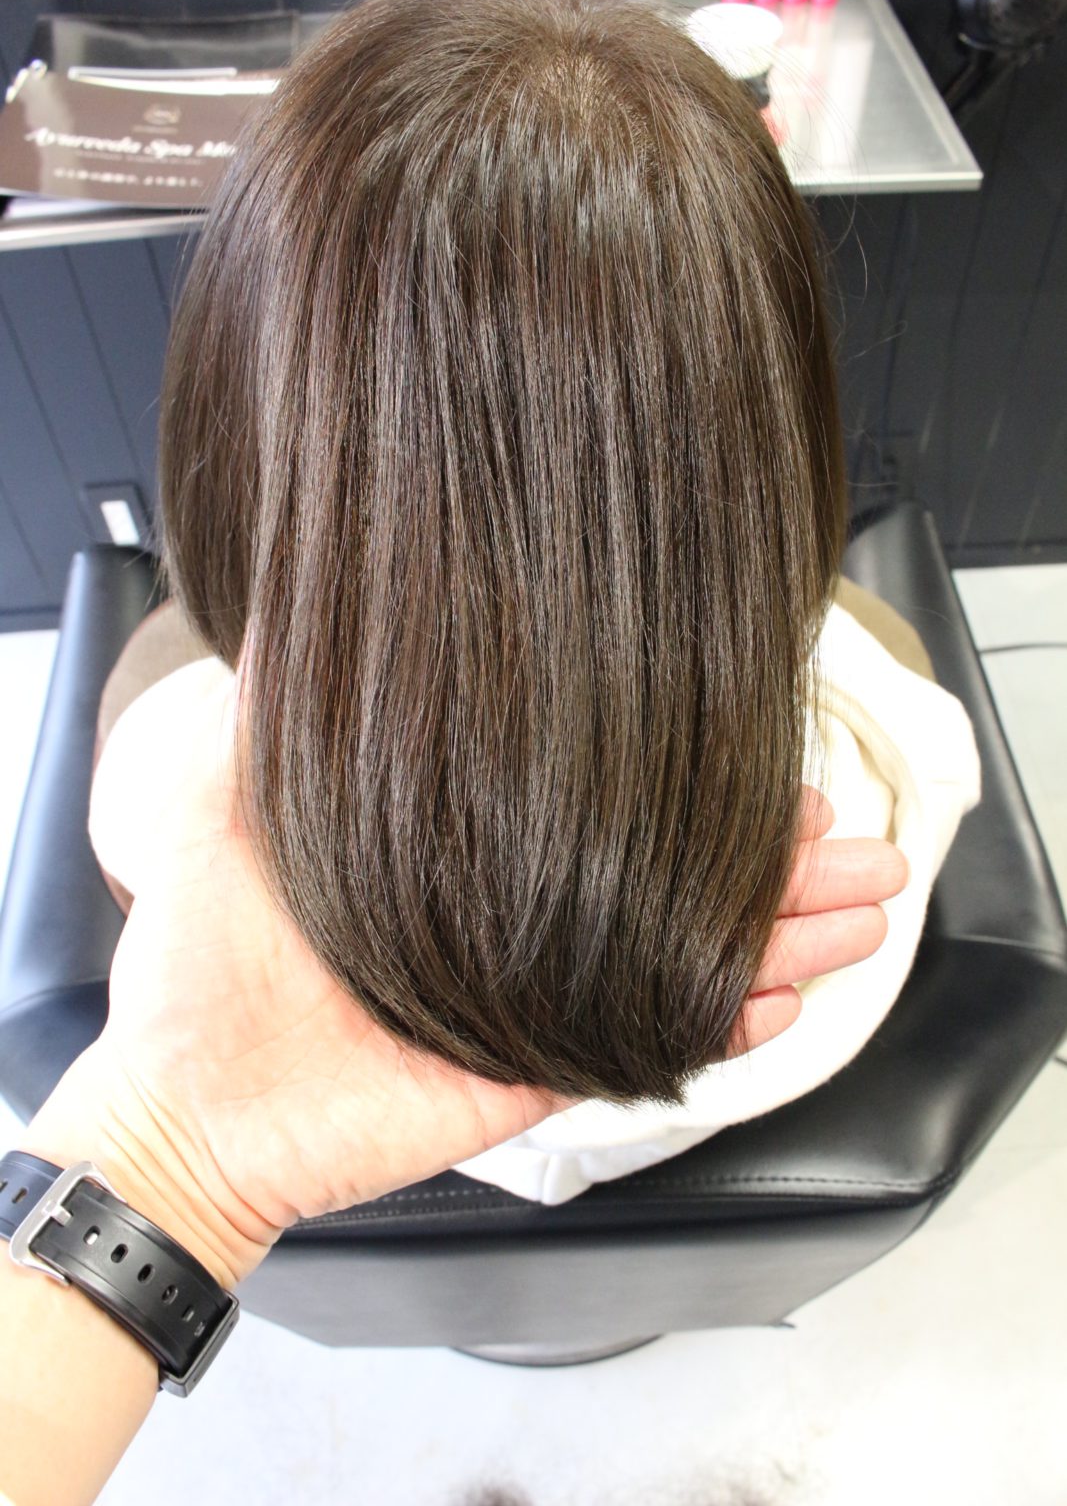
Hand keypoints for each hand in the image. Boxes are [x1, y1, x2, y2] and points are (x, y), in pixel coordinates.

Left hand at [23, 747, 905, 1287]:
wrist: (181, 1102)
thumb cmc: (195, 955)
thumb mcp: (215, 797)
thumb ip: (261, 708)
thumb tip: (283, 602)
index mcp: (471, 852)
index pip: (605, 805)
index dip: (693, 784)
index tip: (766, 751)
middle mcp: (519, 916)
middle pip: (673, 882)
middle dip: (778, 864)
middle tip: (859, 839)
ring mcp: (535, 997)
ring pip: (685, 962)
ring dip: (781, 937)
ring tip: (865, 908)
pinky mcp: (535, 1070)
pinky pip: (644, 1050)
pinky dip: (722, 1031)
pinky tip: (787, 994)